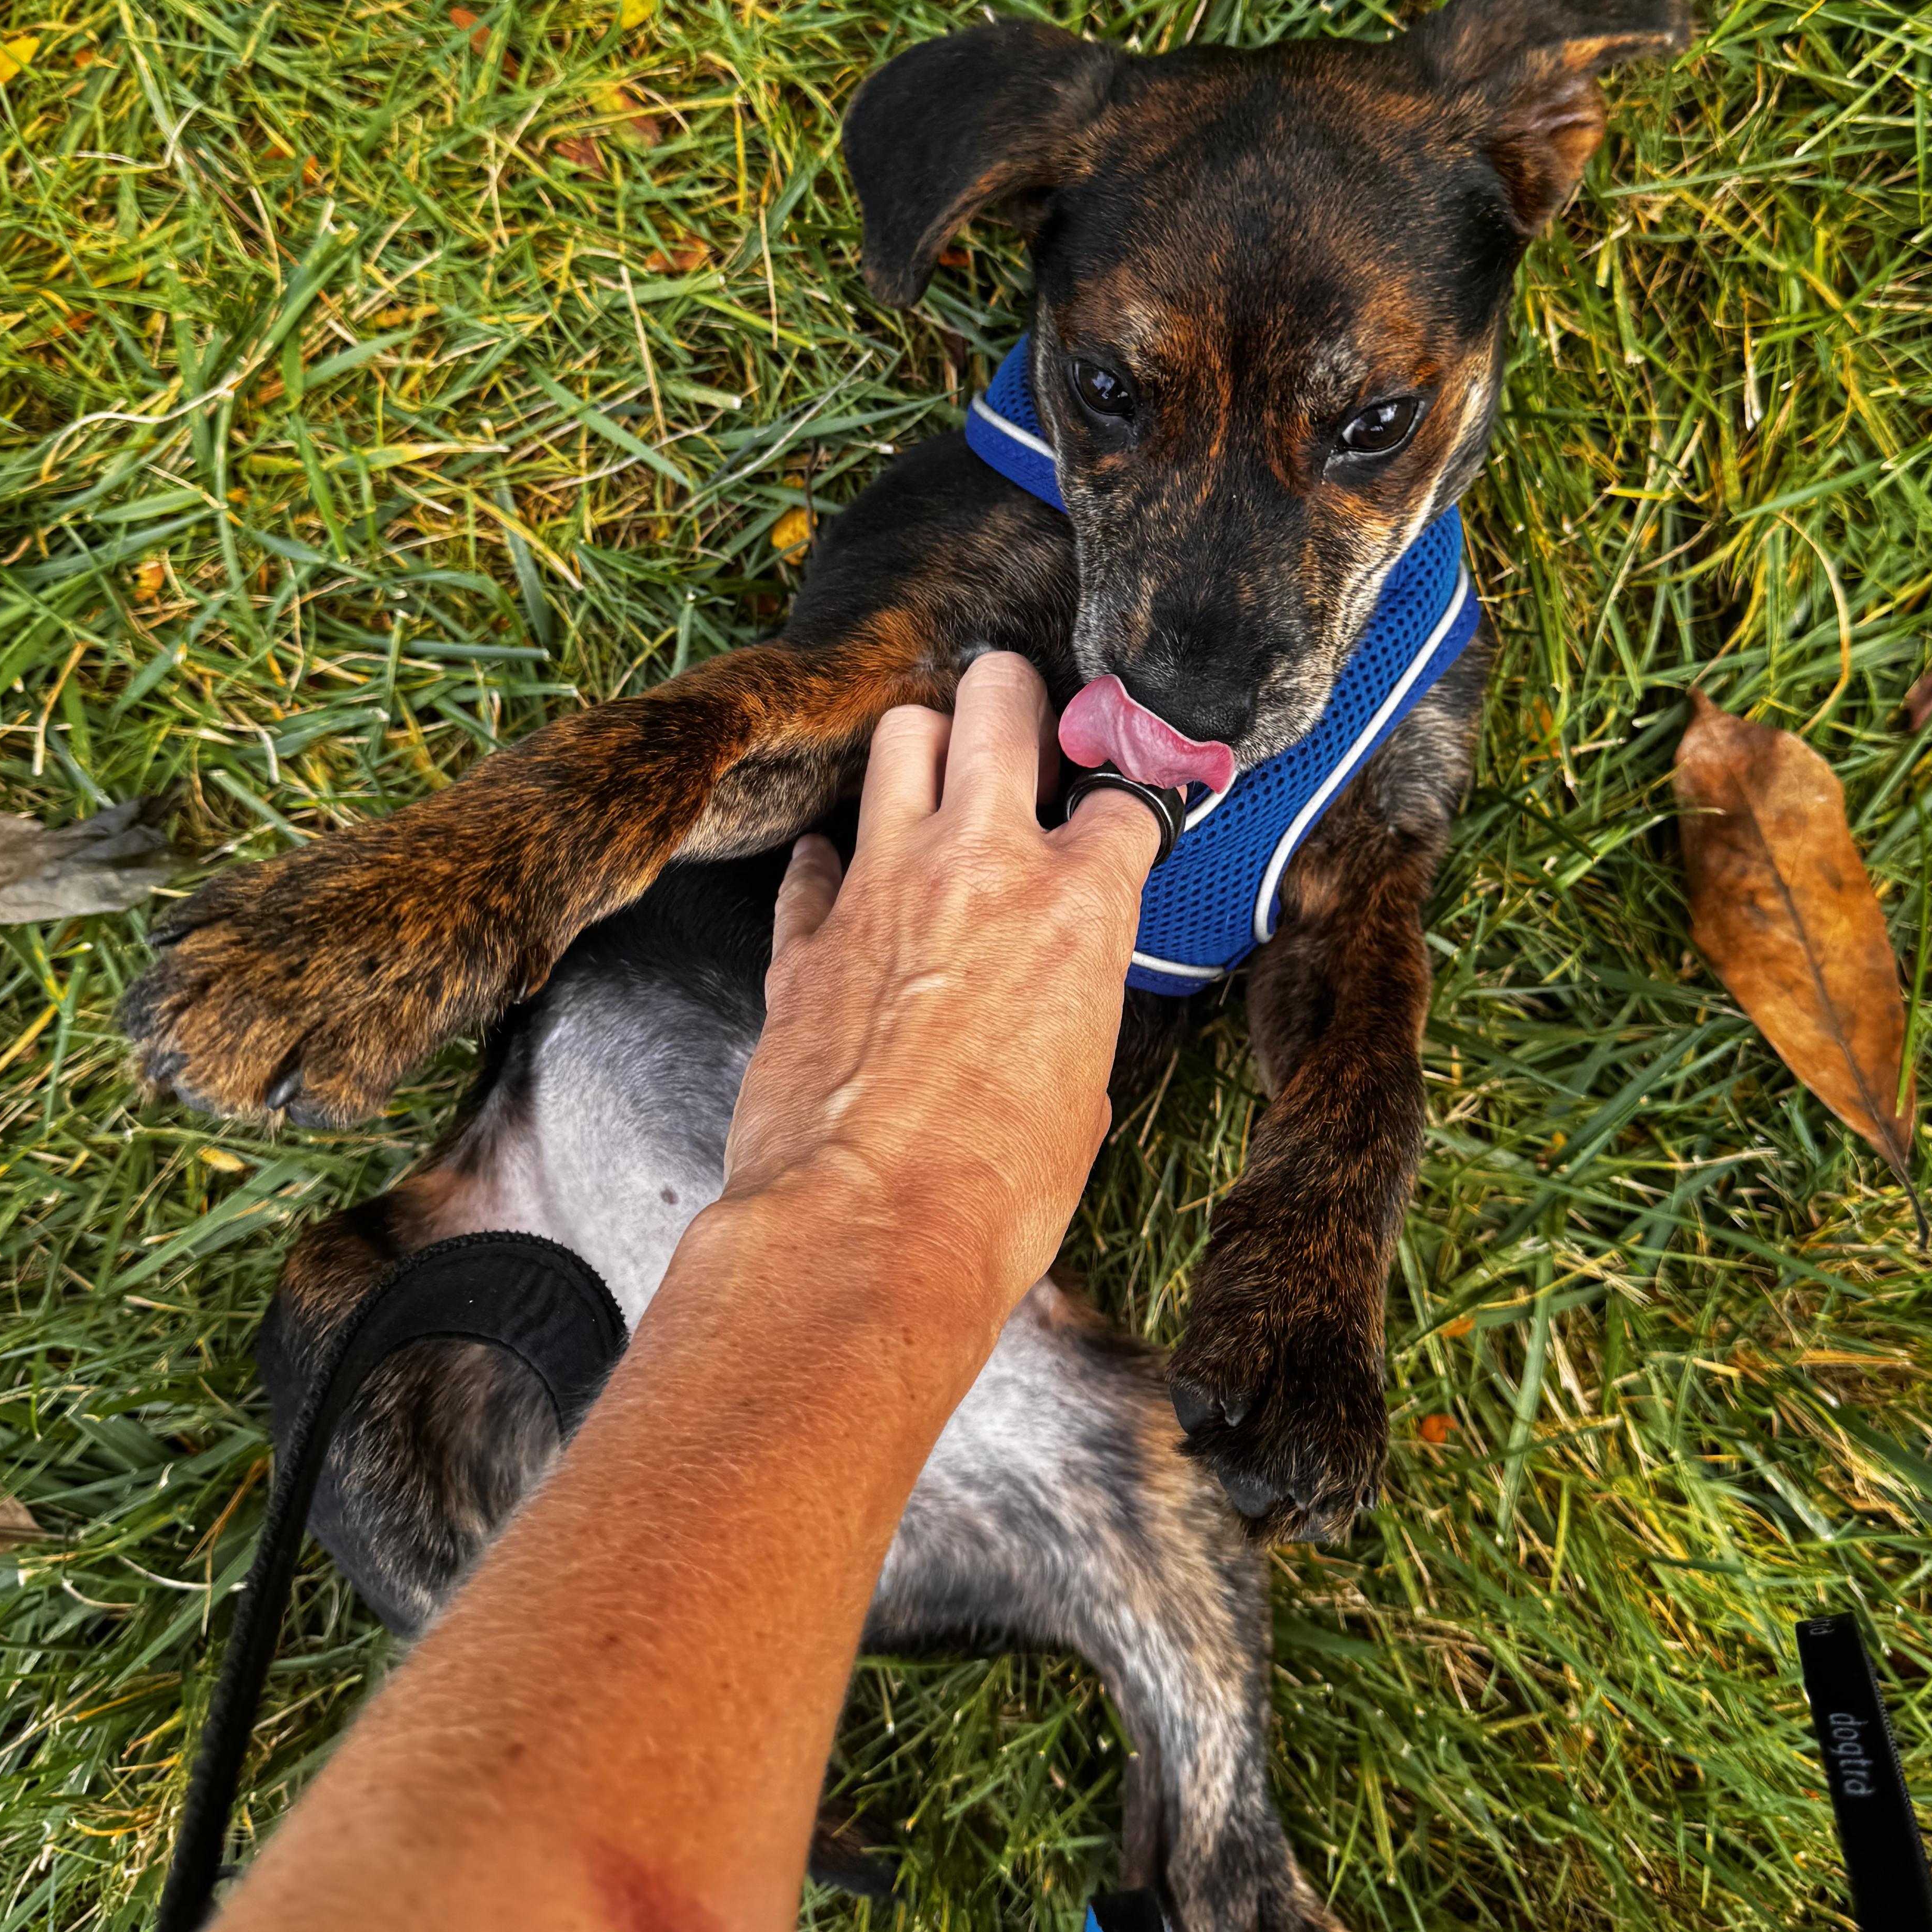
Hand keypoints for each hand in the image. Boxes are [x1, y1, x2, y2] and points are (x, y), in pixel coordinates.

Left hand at [718, 653, 1158, 1324]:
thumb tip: (1059, 1021)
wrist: (867, 1234)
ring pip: (900, 738)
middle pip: (1000, 700)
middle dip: (1015, 697)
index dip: (1127, 799)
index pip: (1125, 796)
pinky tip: (845, 887)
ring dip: (923, 749)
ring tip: (933, 784)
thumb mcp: (1085, 1097)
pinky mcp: (805, 933)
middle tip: (1018, 721)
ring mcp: (883, 886)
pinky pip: (815, 858)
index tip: (1118, 809)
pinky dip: (833, 864)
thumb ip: (1074, 1017)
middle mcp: (983, 864)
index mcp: (1078, 906)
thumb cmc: (995, 1190)